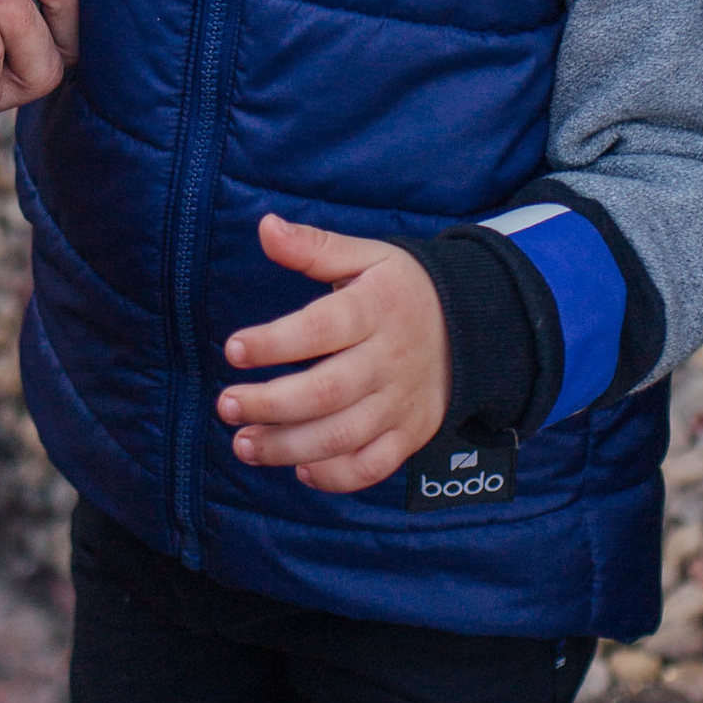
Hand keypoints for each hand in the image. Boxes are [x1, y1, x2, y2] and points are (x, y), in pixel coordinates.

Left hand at [217, 214, 449, 492]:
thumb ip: (313, 247)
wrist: (475, 325)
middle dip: (270, 405)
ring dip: (289, 447)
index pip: (320, 329)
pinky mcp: (410, 433)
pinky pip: (373, 465)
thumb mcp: (366, 257)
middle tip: (227, 406)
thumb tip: (265, 226)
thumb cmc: (400, 289)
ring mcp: (401, 402)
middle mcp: (389, 360)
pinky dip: (336, 476)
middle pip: (326, 392)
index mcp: (375, 309)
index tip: (233, 349)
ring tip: (244, 445)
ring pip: (343, 435)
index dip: (274, 343)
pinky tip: (301, 470)